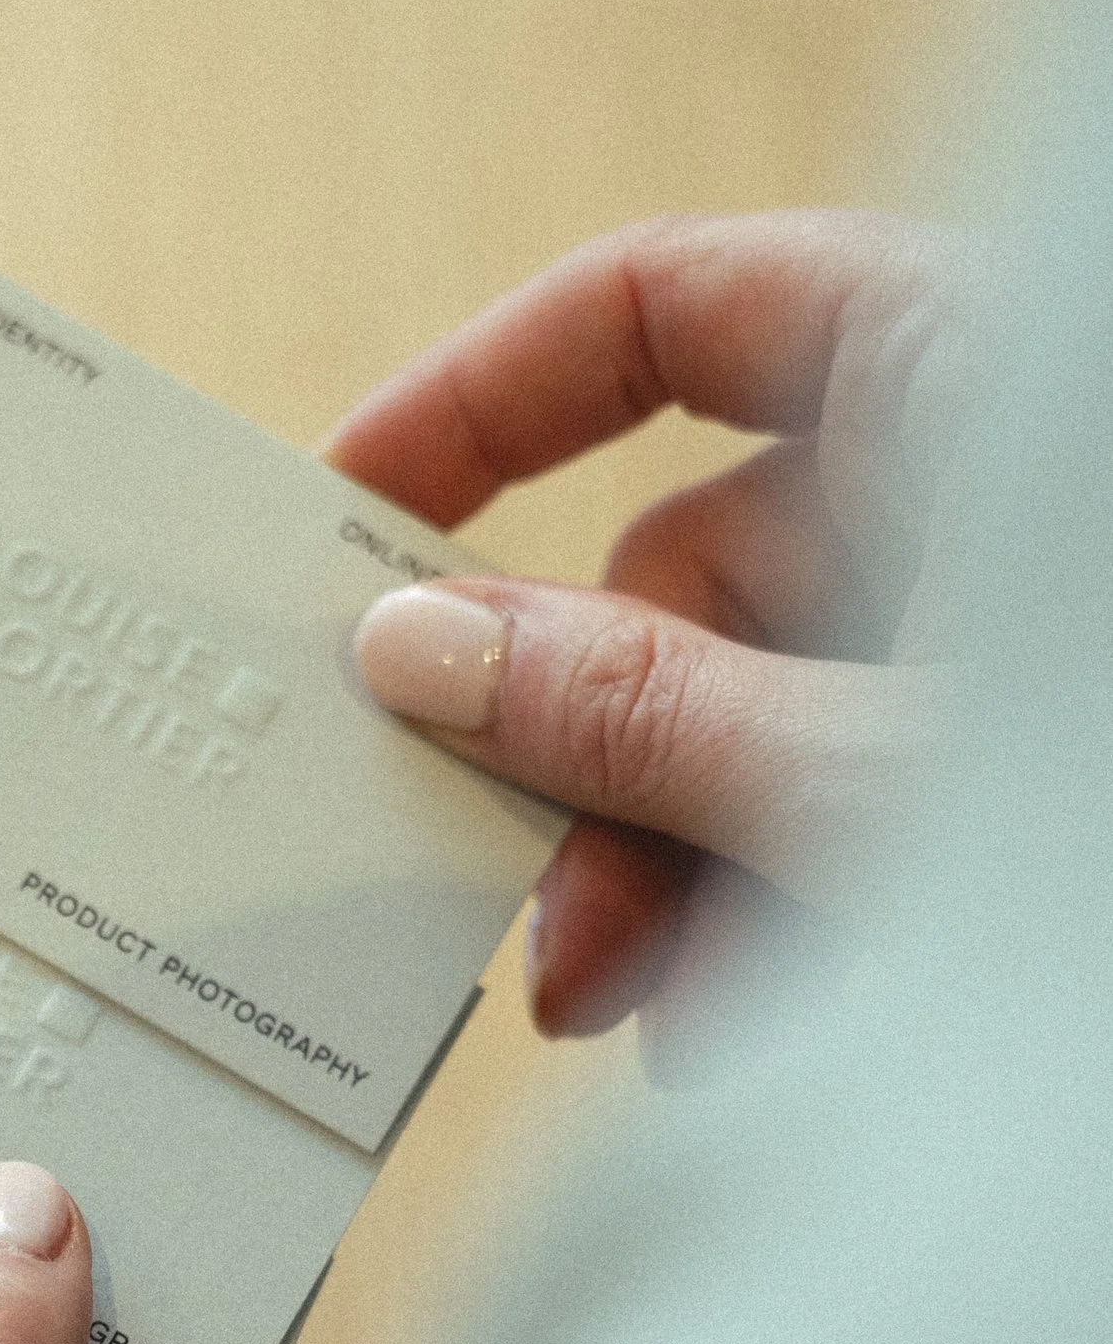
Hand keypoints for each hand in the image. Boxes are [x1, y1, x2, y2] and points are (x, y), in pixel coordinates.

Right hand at [325, 212, 980, 1049]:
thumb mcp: (870, 770)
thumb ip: (636, 712)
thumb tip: (419, 646)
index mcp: (948, 369)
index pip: (660, 311)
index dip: (479, 401)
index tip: (338, 519)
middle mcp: (964, 474)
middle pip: (687, 571)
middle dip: (585, 758)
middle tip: (518, 917)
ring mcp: (988, 623)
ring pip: (753, 717)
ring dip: (663, 873)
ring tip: (634, 1021)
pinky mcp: (1006, 764)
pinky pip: (836, 800)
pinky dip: (768, 911)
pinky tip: (733, 1032)